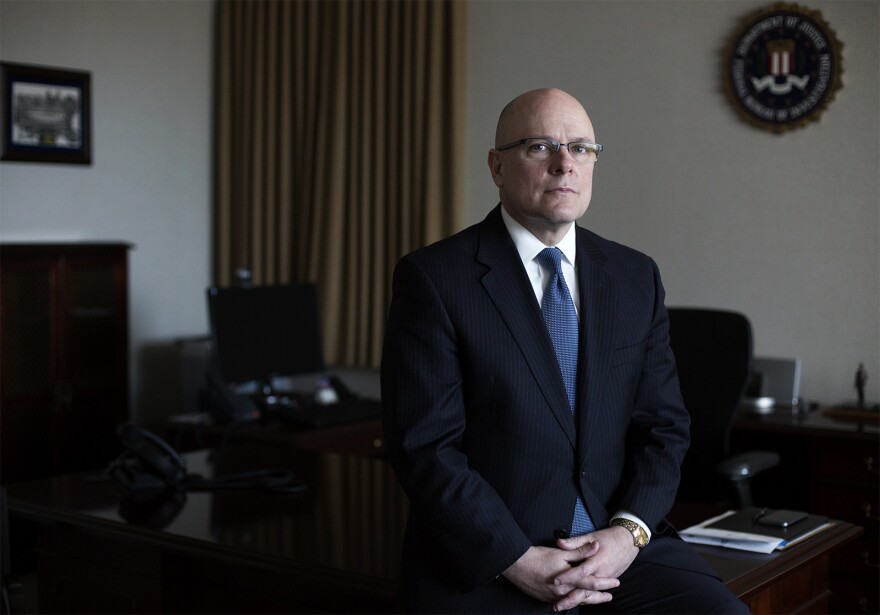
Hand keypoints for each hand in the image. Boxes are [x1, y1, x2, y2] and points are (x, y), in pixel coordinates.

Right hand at [502, 544, 618, 607]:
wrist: (515, 565)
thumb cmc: (537, 557)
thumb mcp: (561, 552)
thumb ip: (580, 551)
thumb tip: (596, 547)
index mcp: (569, 580)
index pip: (592, 583)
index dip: (605, 583)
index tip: (615, 583)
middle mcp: (563, 592)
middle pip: (585, 597)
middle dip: (598, 597)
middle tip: (609, 597)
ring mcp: (554, 597)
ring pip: (574, 601)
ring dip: (586, 600)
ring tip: (595, 599)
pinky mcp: (545, 598)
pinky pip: (563, 601)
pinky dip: (572, 600)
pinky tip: (574, 598)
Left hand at [550, 526, 638, 610]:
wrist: (629, 542)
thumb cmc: (610, 537)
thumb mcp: (592, 536)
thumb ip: (575, 542)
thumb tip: (560, 543)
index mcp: (597, 560)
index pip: (581, 572)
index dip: (569, 577)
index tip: (556, 581)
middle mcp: (602, 572)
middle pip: (585, 588)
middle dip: (571, 598)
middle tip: (557, 605)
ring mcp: (606, 578)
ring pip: (590, 593)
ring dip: (576, 601)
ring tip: (562, 606)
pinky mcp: (608, 580)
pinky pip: (595, 592)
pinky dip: (585, 598)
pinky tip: (575, 602)